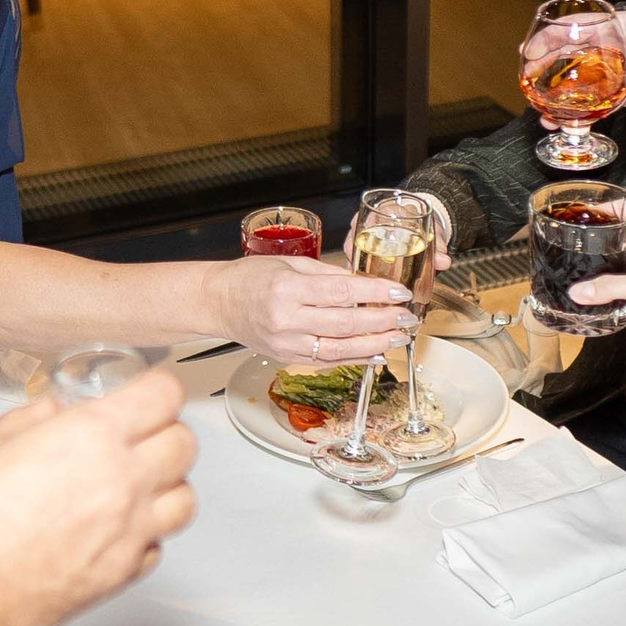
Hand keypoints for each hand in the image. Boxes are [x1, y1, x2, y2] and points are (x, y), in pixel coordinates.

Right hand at [0, 369, 196, 625]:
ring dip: (167, 484)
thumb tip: (51, 413)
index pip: (164, 396)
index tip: (150, 390)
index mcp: (91, 437)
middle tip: (140, 433)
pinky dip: (149, 533)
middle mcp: (121, 482)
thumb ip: (32, 422)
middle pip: (183, 443)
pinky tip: (118, 528)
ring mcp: (128, 532)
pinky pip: (160, 545)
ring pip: (185, 497)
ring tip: (138, 481)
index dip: (158, 388)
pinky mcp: (123, 575)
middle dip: (165, 431)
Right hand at [210, 255, 413, 365]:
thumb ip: (328, 275)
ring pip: (340, 348)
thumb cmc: (249, 278)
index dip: (375, 293)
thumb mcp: (289, 265)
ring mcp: (286, 344)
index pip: (342, 292)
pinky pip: (327, 361)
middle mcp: (287, 320)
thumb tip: (364, 282)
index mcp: (288, 289)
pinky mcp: (287, 358)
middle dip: (382, 321)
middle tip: (407, 317)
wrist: (217, 302)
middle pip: (346, 323)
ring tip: (399, 337)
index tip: (399, 292)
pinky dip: (354, 358)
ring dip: (375, 343)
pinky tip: (375, 353)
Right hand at [567, 216, 625, 365]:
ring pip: (625, 270)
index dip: (610, 209)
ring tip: (582, 271)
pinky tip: (601, 302)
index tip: (586, 211)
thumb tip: (581, 290)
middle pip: (624, 242)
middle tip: (579, 243)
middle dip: (602, 241)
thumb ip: (613, 288)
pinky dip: (615, 297)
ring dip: (606, 272)